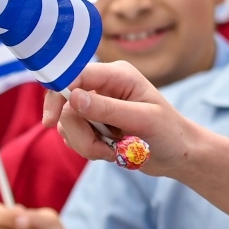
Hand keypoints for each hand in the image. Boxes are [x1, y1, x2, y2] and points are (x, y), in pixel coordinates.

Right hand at [45, 61, 198, 175]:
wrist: (178, 154)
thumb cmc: (169, 132)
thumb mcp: (143, 119)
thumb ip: (108, 109)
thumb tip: (73, 97)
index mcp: (117, 75)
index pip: (75, 75)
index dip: (58, 94)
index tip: (51, 120)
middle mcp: (104, 86)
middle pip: (67, 105)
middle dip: (80, 132)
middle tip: (102, 149)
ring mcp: (97, 106)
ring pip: (68, 124)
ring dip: (87, 144)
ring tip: (114, 151)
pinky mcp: (94, 124)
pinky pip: (75, 136)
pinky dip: (90, 149)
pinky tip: (111, 151)